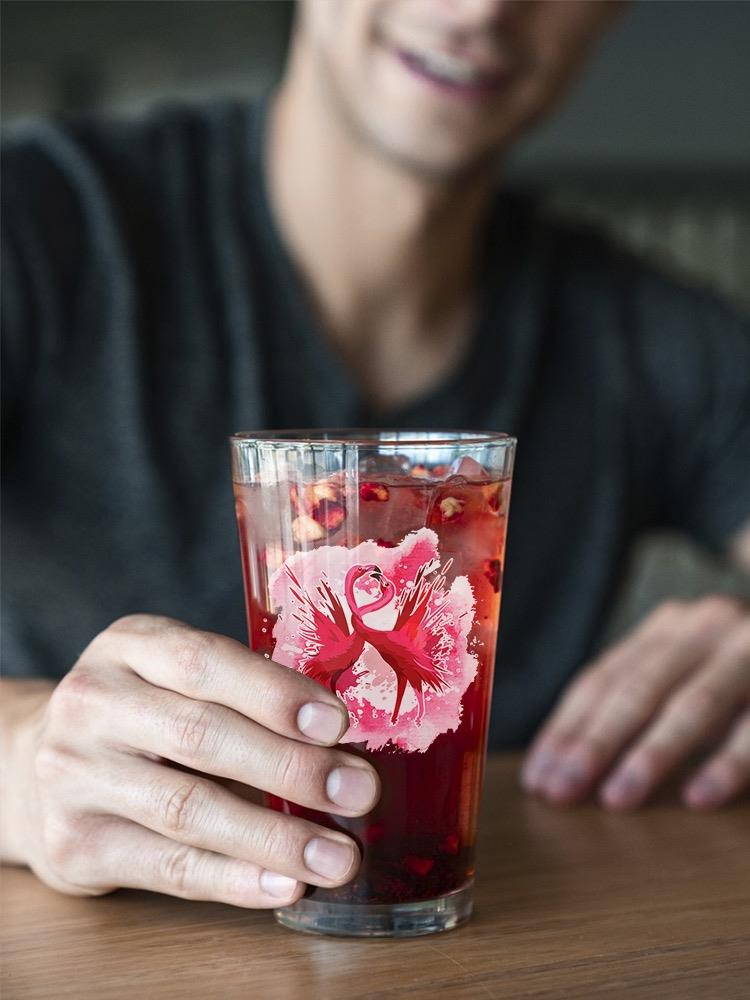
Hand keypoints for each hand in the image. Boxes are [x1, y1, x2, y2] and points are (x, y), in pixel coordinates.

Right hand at [8, 615, 378, 905]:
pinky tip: (285, 884)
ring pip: (188, 808)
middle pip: (201, 735)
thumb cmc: (142, 714)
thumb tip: (343, 738)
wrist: (38, 770)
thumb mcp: (175, 676)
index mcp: (132, 645)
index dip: (274, 693)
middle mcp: (94, 702)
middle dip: (291, 767)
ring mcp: (76, 774)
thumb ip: (242, 691)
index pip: (205, 662)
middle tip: (358, 791)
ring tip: (338, 856)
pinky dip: (234, 878)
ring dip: (274, 837)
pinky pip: (167, 867)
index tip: (337, 723)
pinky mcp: (75, 843)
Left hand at [521, 596, 749, 809]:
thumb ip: (640, 695)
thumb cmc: (738, 667)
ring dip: (653, 754)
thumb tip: (566, 759)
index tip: (539, 777)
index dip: (567, 728)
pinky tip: (699, 798)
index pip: (603, 678)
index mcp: (669, 627)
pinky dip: (728, 763)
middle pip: (637, 688)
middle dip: (594, 744)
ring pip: (693, 703)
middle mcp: (706, 626)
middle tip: (562, 794)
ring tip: (617, 799)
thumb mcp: (687, 666)